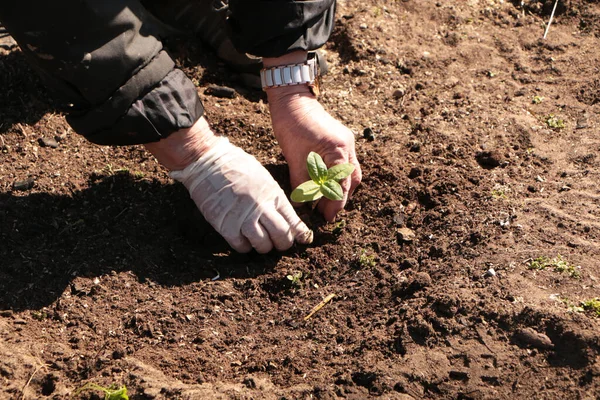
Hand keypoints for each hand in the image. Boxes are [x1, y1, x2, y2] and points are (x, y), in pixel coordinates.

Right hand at [145, 118, 312, 252]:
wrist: (207, 161)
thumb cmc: (235, 165)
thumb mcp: (262, 176)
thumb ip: (274, 195)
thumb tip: (284, 212)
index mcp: (273, 194)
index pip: (293, 221)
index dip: (299, 234)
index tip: (301, 239)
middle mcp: (261, 208)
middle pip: (282, 236)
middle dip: (283, 243)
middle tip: (278, 243)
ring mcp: (243, 218)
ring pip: (263, 245)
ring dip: (264, 247)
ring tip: (260, 242)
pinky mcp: (226, 226)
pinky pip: (241, 246)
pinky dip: (245, 247)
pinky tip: (243, 240)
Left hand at [267, 86, 361, 221]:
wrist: (292, 98)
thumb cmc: (291, 123)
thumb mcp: (294, 156)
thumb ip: (301, 181)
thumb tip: (303, 204)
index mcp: (338, 150)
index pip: (341, 185)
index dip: (334, 204)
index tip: (327, 218)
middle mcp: (347, 147)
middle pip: (351, 180)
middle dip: (341, 198)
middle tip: (326, 213)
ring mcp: (346, 142)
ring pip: (350, 173)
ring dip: (340, 188)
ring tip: (326, 202)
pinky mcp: (340, 140)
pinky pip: (344, 164)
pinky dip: (337, 177)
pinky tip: (325, 184)